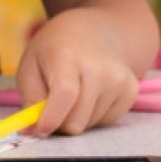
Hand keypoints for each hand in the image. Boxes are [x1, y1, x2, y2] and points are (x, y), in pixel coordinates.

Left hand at [14, 10, 139, 135]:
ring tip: (74, 92)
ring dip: (76, 117)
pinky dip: (93, 116)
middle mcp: (99, 67)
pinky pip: (105, 122)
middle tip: (52, 106)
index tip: (40, 130)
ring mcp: (119, 79)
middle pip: (76, 120)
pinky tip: (90, 93)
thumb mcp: (30, 65)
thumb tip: (32, 131)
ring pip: (89, 125)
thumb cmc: (54, 50)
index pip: (65, 94)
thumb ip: (30, 99)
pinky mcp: (131, 90)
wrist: (93, 30)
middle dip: (59, 122)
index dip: (51, 118)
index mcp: (67, 56)